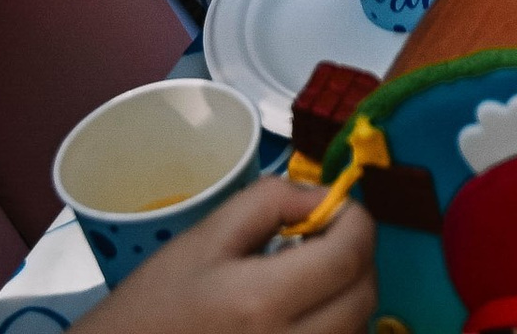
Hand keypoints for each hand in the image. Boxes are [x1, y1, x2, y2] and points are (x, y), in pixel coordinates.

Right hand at [87, 176, 374, 333]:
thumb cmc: (154, 304)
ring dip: (348, 295)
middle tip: (325, 238)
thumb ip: (271, 201)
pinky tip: (300, 312)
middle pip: (363, 297)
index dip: (356, 220)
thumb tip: (326, 195)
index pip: (350, 255)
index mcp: (260, 303)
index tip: (336, 208)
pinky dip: (332, 327)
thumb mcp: (205, 237)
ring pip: (355, 330)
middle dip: (356, 256)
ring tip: (309, 277)